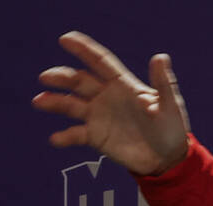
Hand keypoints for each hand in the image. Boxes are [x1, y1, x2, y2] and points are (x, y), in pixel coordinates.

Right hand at [32, 31, 188, 174]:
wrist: (168, 159)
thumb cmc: (172, 129)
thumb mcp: (170, 105)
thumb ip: (163, 83)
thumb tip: (160, 57)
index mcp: (123, 85)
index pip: (100, 62)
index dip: (84, 50)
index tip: (66, 39)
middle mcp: (106, 97)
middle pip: (79, 81)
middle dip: (61, 77)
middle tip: (46, 77)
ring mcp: (99, 116)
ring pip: (71, 105)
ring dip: (54, 102)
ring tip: (40, 101)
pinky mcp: (96, 137)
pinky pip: (76, 134)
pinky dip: (65, 136)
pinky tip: (56, 139)